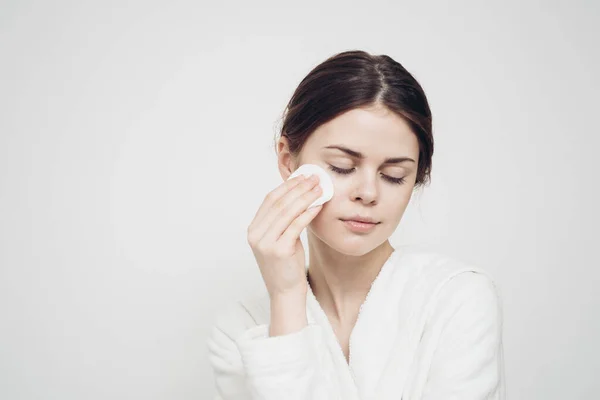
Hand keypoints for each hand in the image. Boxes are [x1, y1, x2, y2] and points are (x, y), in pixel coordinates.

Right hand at [247, 174, 322, 297]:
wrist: (285, 293)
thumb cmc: (287, 265)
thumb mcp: (281, 238)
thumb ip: (284, 219)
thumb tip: (300, 193)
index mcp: (253, 229)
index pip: (270, 200)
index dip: (287, 185)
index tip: (303, 176)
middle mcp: (256, 235)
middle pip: (279, 203)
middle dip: (298, 187)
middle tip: (315, 177)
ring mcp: (266, 243)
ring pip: (287, 212)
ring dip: (305, 197)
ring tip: (320, 188)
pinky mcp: (279, 251)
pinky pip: (296, 225)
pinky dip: (308, 213)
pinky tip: (318, 205)